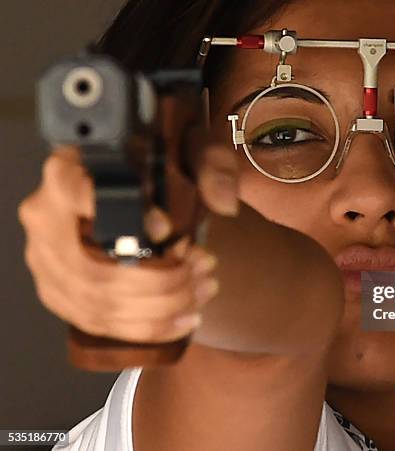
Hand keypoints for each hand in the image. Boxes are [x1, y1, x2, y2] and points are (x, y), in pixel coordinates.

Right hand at [18, 143, 238, 343]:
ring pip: (101, 305)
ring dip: (162, 306)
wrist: (133, 183)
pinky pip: (102, 324)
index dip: (126, 222)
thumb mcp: (192, 149)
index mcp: (64, 175)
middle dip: (161, 281)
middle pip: (94, 272)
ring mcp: (48, 264)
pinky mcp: (63, 295)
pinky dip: (151, 327)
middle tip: (201, 268)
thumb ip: (213, 165)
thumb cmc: (158, 163)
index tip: (169, 229)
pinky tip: (187, 318)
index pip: (76, 197)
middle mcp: (46, 222)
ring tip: (203, 289)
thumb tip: (225, 203)